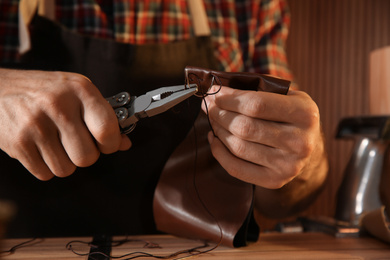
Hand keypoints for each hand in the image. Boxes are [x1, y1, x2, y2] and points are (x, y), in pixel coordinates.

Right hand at [0, 69, 130, 179]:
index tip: (106, 144)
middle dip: (85, 155)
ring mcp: (35, 125)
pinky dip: (45, 166)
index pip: (107, 130)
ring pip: (66, 170)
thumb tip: (124, 143)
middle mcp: (58, 106)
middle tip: (76, 142)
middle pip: (87, 157)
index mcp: (80, 90)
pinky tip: (40, 147)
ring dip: (64, 162)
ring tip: (55, 143)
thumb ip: (103, 116)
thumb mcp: (77, 92)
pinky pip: (45, 174)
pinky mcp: (18, 143)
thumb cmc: (44, 91)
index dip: (111, 144)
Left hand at [202, 85, 324, 188]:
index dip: (229, 99)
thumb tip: (217, 91)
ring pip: (238, 147)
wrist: (308, 147)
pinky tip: (214, 138)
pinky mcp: (275, 180)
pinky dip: (219, 152)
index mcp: (305, 114)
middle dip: (220, 114)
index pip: (256, 104)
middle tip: (209, 105)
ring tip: (213, 119)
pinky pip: (236, 168)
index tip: (215, 93)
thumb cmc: (290, 115)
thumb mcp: (286, 95)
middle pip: (245, 127)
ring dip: (218, 130)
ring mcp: (288, 165)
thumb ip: (256, 90)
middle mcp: (300, 142)